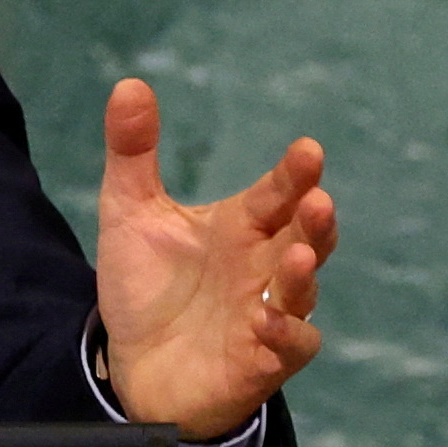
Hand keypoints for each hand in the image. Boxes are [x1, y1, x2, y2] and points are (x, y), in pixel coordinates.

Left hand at [94, 78, 336, 439]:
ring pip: (302, 290)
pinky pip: (290, 346)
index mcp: (241, 226)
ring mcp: (268, 312)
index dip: (293, 174)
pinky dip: (285, 334)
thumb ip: (132, 152)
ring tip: (296, 252)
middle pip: (304, 236)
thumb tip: (129, 84)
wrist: (133, 363)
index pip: (277, 193)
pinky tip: (266, 320)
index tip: (307, 151)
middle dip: (315, 219)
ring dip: (302, 273)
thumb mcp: (130, 212)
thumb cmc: (147, 285)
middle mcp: (263, 265)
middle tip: (318, 198)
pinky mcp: (262, 360)